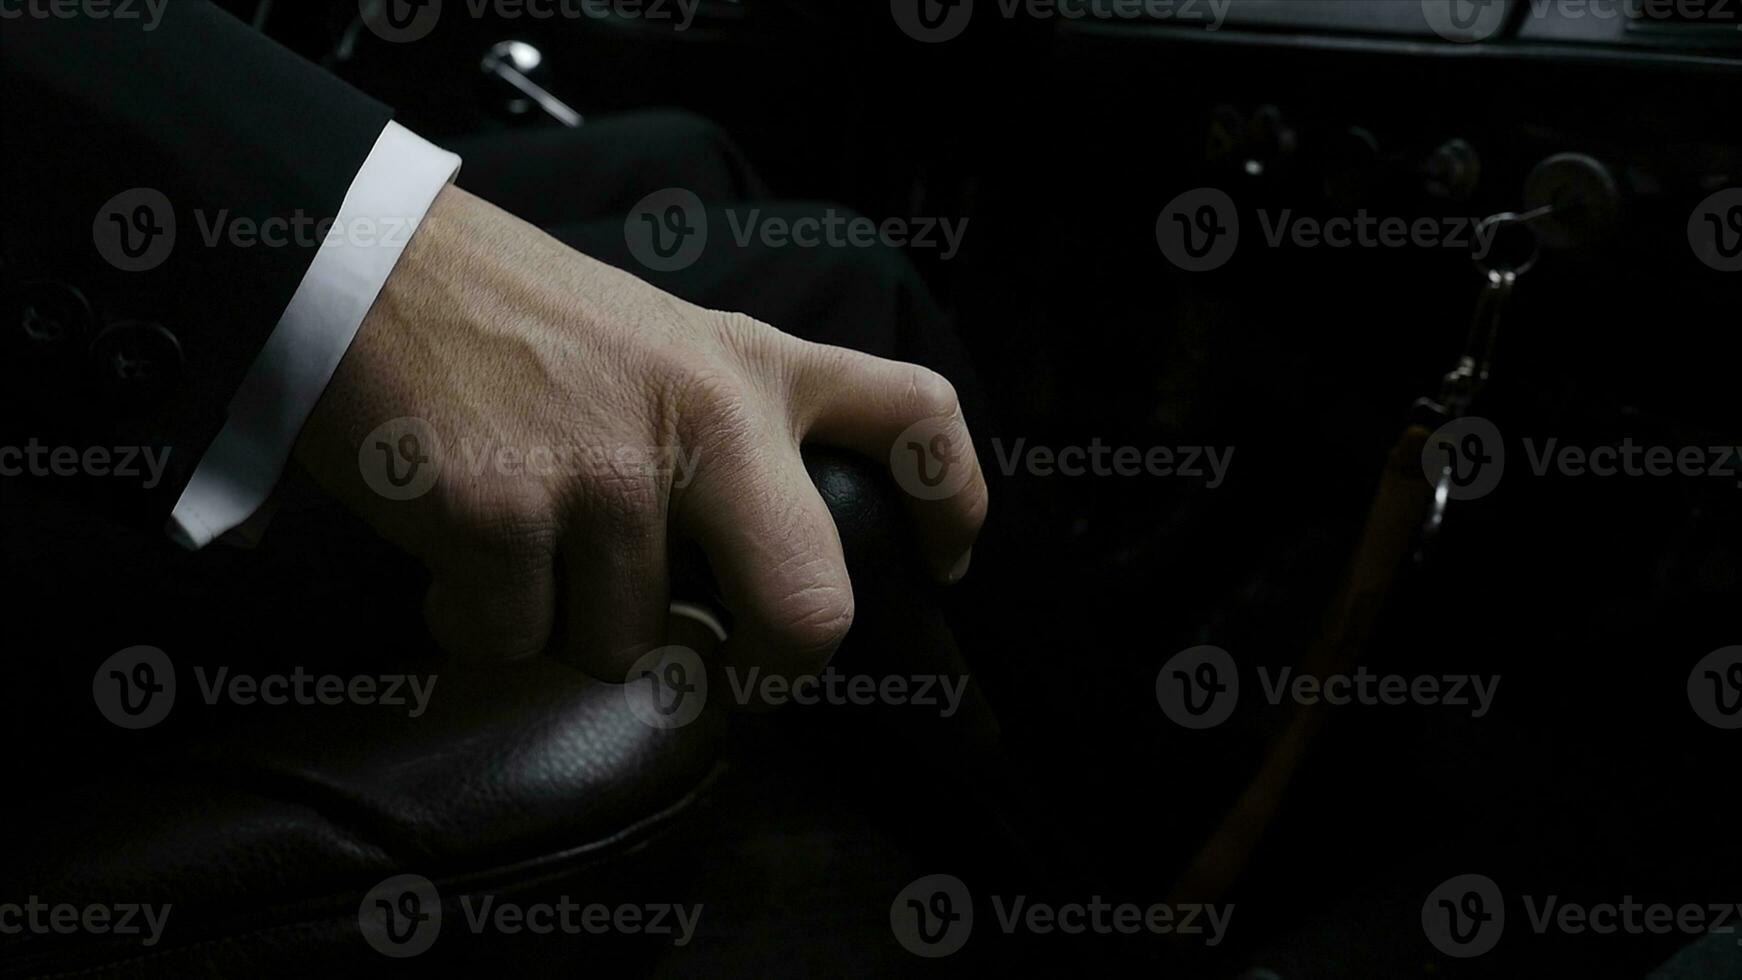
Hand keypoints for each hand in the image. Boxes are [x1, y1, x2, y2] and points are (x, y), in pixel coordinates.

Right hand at [294, 185, 986, 679]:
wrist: (365, 265)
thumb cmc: (514, 316)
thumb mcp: (663, 337)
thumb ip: (730, 426)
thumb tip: (751, 568)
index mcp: (752, 366)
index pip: (913, 417)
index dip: (951, 504)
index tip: (943, 562)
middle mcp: (702, 419)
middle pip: (809, 608)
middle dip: (773, 666)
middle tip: (727, 660)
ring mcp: (605, 473)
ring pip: (630, 645)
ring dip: (572, 624)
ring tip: (524, 541)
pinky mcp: (504, 517)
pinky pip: (516, 644)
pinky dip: (479, 625)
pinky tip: (457, 556)